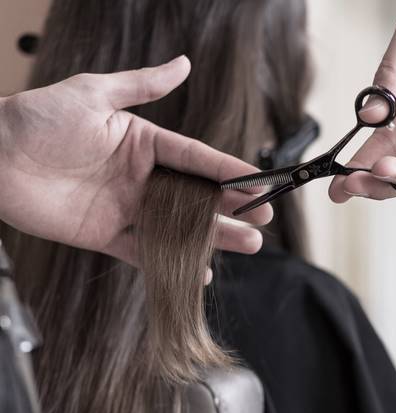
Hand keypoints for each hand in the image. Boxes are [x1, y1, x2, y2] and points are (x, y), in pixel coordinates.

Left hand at [0, 56, 271, 266]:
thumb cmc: (35, 119)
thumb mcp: (93, 94)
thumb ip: (142, 84)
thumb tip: (183, 64)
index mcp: (144, 143)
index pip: (198, 159)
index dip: (231, 172)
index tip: (261, 182)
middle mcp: (141, 177)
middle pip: (197, 197)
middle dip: (234, 209)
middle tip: (265, 219)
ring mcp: (126, 208)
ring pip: (180, 227)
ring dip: (214, 237)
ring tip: (249, 244)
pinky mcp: (105, 235)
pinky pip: (144, 252)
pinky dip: (170, 263)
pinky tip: (199, 270)